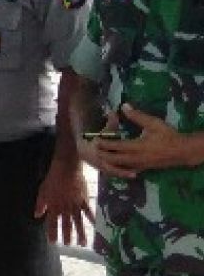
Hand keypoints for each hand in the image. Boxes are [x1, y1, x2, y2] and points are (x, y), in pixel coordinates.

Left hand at [34, 157, 90, 244]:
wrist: (65, 169)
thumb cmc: (52, 180)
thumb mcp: (42, 192)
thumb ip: (40, 205)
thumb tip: (37, 216)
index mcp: (54, 206)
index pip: (52, 223)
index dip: (52, 233)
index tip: (53, 242)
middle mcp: (65, 208)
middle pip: (66, 224)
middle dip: (67, 235)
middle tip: (69, 245)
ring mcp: (75, 205)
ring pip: (78, 221)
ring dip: (80, 233)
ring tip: (82, 243)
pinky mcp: (84, 199)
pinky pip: (88, 211)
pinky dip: (92, 218)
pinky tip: (94, 226)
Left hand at [89, 104, 203, 177]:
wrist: (182, 151)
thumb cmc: (168, 135)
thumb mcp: (153, 123)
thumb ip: (137, 116)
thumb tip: (123, 106)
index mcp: (137, 146)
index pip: (116, 145)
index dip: (104, 143)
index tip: (95, 139)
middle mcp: (136, 158)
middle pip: (114, 159)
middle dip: (102, 154)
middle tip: (93, 148)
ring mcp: (140, 165)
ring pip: (119, 166)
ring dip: (108, 162)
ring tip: (99, 156)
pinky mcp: (144, 168)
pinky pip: (127, 170)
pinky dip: (118, 167)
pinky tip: (113, 164)